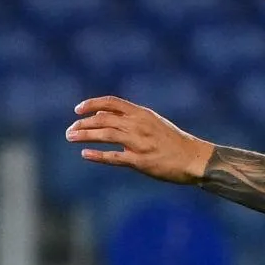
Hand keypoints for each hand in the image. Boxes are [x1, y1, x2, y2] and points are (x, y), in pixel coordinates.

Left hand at [65, 96, 213, 184]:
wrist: (194, 158)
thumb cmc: (174, 142)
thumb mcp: (154, 122)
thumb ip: (131, 118)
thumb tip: (104, 115)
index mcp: (142, 114)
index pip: (111, 102)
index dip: (91, 104)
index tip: (77, 110)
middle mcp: (138, 125)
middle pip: (103, 119)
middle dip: (82, 123)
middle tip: (70, 130)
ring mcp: (139, 143)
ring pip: (105, 134)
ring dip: (84, 135)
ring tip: (70, 137)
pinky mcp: (140, 161)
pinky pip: (114, 157)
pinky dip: (98, 155)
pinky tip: (85, 154)